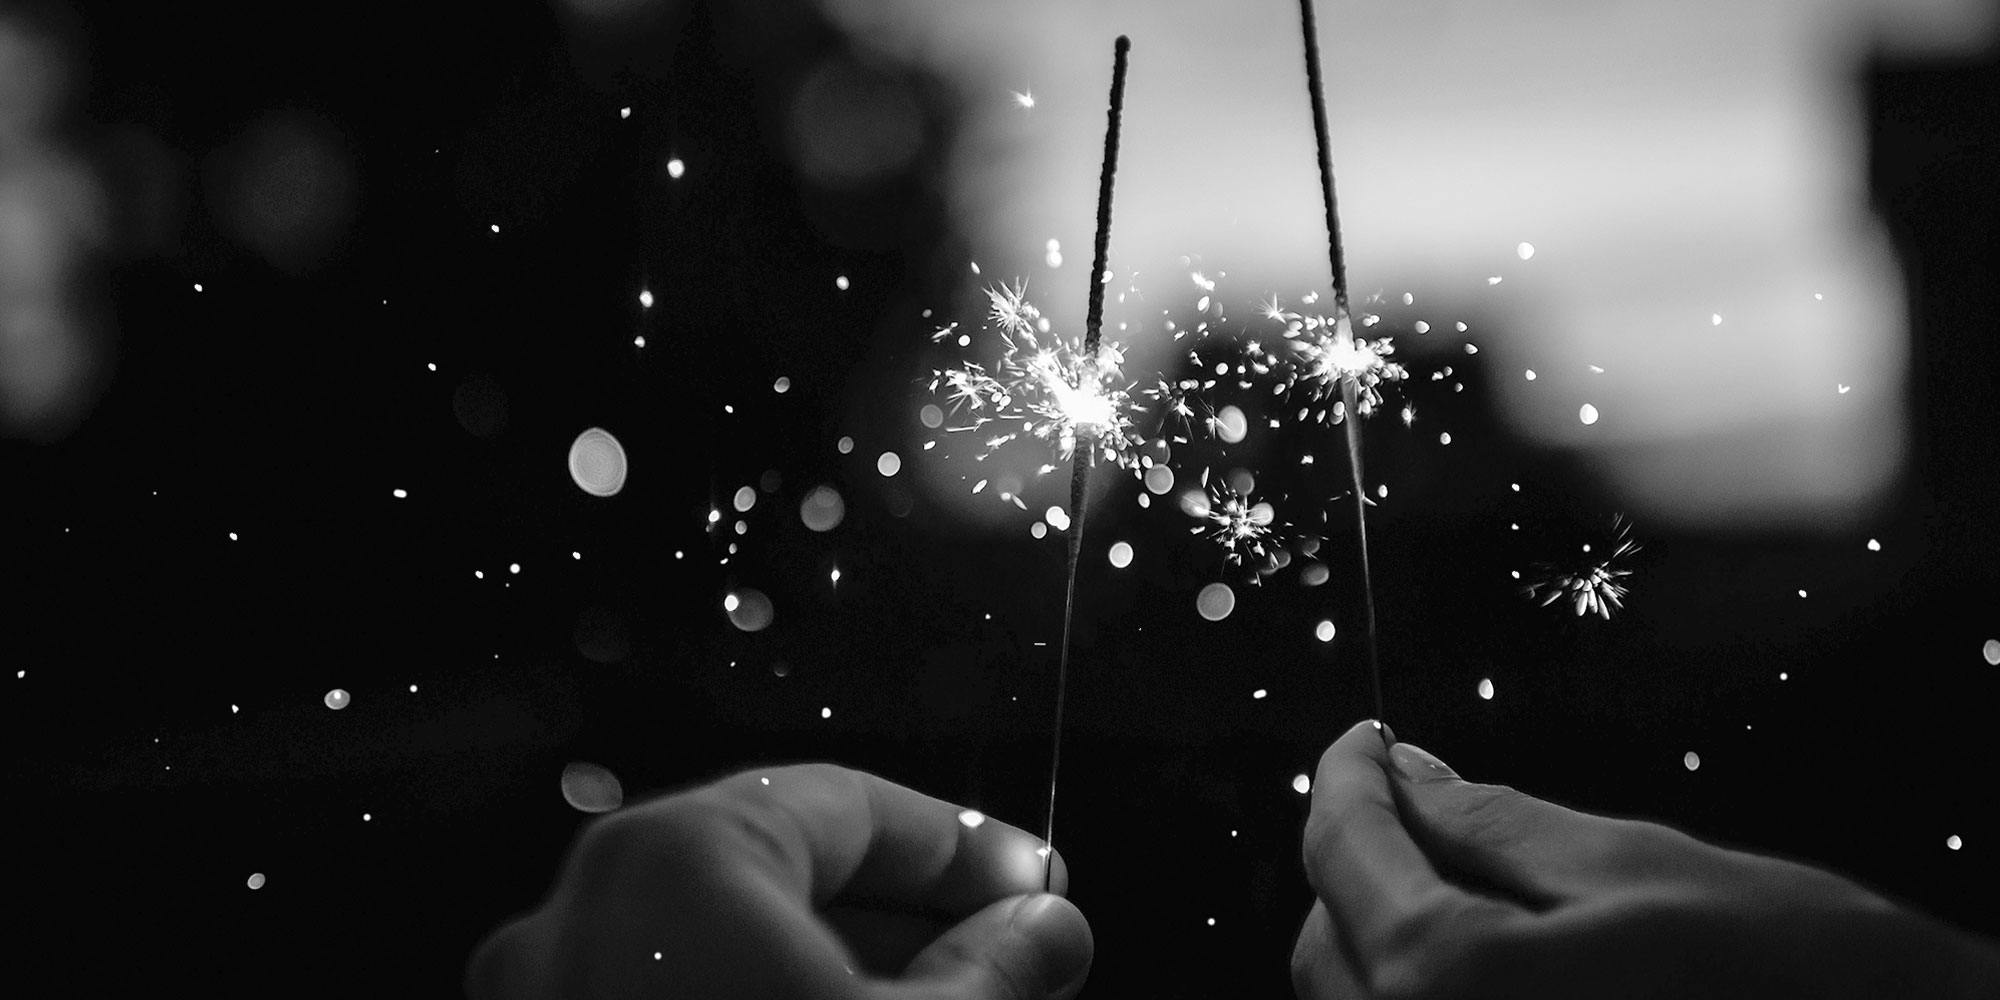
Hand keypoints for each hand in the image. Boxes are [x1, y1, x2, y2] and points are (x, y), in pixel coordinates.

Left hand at [469, 763, 1092, 998]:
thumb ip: (997, 970)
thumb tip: (1047, 927)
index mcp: (672, 865)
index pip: (843, 807)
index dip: (961, 845)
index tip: (1040, 882)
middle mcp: (582, 919)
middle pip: (780, 879)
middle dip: (909, 922)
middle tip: (1015, 959)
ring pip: (727, 957)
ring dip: (844, 978)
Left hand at [1293, 720, 1999, 998]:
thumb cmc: (1786, 979)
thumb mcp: (1632, 870)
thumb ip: (1489, 822)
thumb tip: (1402, 774)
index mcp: (1448, 985)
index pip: (1343, 853)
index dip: (1345, 778)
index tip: (1363, 740)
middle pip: (1328, 941)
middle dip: (1359, 860)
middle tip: (1417, 800)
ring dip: (1384, 935)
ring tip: (1457, 875)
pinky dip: (1422, 994)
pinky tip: (1484, 957)